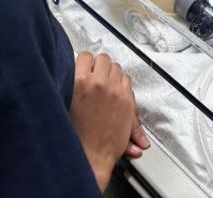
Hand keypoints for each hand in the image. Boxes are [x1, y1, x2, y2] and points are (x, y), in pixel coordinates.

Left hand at [70, 52, 147, 191]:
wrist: (90, 155)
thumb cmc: (104, 148)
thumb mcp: (125, 135)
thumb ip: (134, 131)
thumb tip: (142, 145)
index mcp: (123, 96)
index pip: (121, 74)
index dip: (111, 77)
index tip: (105, 81)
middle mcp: (111, 86)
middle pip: (109, 63)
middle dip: (101, 68)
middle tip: (92, 74)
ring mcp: (95, 83)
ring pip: (96, 58)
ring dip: (89, 63)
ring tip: (81, 71)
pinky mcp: (78, 83)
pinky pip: (80, 61)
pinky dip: (76, 64)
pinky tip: (70, 69)